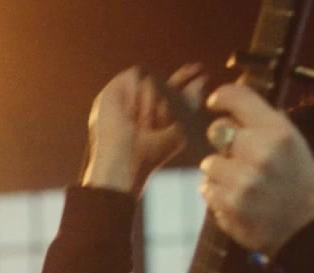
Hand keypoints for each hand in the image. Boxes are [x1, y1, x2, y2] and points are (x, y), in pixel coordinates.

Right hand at [82, 63, 207, 193]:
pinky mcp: (112, 90)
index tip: (199, 70)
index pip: (171, 87)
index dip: (184, 76)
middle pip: (163, 82)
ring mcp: (126, 96)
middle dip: (165, 103)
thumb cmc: (149, 154)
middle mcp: (139, 101)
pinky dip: (136, 94)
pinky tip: (131, 113)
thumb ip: (189, 105)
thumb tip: (201, 80)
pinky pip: (134, 76)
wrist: (124, 161)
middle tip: (156, 125)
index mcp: (153, 111)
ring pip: (150, 80)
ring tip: (142, 124)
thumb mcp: (178, 130)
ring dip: (150, 104)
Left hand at [199, 83, 313, 256]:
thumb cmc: (300, 183)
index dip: (221, 97)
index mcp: (277, 131)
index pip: (238, 97)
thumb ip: (264, 123)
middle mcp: (259, 151)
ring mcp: (242, 179)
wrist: (309, 229)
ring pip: (208, 163)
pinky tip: (239, 200)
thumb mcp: (293, 143)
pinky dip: (218, 194)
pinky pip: (207, 189)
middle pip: (217, 130)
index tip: (214, 103)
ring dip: (220, 173)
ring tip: (243, 184)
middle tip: (238, 157)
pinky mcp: (229, 204)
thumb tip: (232, 106)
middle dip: (223, 143)